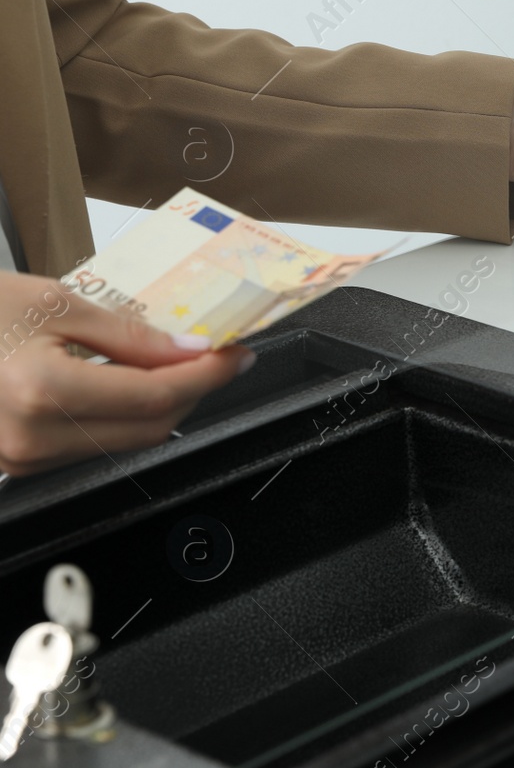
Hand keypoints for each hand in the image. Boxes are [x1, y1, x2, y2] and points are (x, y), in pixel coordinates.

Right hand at [0, 274, 253, 475]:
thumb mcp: (53, 304)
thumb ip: (129, 335)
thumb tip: (190, 350)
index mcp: (42, 393)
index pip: (158, 395)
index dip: (209, 375)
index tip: (237, 355)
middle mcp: (33, 439)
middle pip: (150, 428)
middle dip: (193, 393)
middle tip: (217, 358)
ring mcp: (23, 459)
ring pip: (125, 441)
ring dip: (162, 407)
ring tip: (179, 367)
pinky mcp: (19, 463)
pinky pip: (93, 445)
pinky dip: (123, 416)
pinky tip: (133, 385)